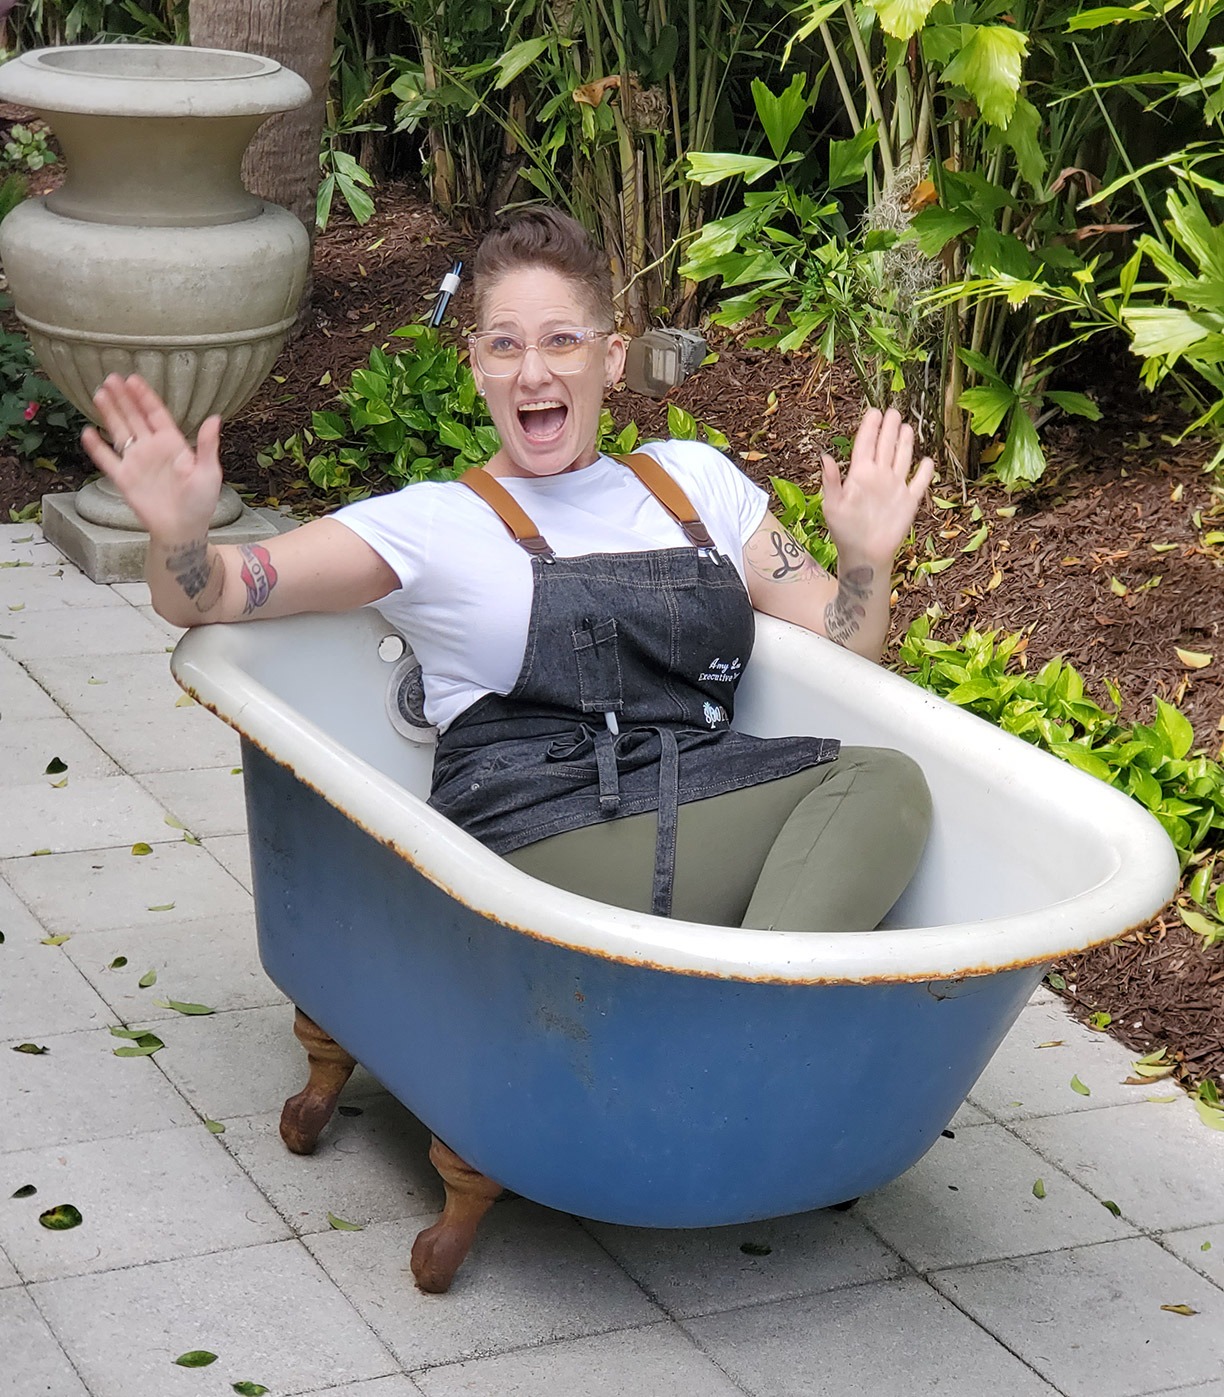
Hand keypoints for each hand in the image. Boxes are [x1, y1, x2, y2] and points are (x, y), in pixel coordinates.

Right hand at [81, 375, 223, 539]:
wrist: (182, 530)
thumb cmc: (200, 502)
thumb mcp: (208, 472)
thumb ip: (206, 445)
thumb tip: (215, 418)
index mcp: (173, 444)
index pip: (156, 414)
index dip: (144, 397)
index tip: (133, 379)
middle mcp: (152, 449)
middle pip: (134, 417)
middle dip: (123, 398)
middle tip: (111, 378)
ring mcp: (136, 462)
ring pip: (119, 432)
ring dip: (110, 414)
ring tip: (100, 394)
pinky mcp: (124, 479)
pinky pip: (107, 460)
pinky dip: (97, 447)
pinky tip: (88, 432)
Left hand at [821, 407, 934, 564]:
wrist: (864, 555)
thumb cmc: (844, 531)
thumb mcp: (832, 506)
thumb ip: (831, 481)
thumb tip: (825, 456)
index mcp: (859, 474)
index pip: (865, 445)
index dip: (869, 428)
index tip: (874, 411)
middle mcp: (879, 476)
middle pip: (885, 446)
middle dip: (889, 428)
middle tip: (893, 410)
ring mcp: (895, 487)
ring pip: (902, 458)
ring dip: (905, 443)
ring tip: (907, 426)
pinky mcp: (909, 501)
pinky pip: (920, 482)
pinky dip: (925, 472)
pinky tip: (927, 461)